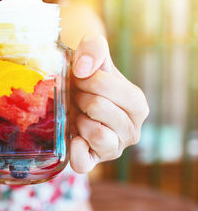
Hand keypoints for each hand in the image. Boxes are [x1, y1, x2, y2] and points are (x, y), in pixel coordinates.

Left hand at [69, 34, 148, 172]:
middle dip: (79, 97)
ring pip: (95, 133)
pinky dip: (74, 150)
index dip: (85, 79)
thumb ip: (94, 48)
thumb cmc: (86, 76)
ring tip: (78, 114)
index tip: (81, 79)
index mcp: (137, 104)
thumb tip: (83, 70)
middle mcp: (132, 130)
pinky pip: (83, 162)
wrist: (72, 95)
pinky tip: (73, 136)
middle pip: (97, 107)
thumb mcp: (93, 53)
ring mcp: (114, 149)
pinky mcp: (93, 161)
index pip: (106, 87)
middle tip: (78, 97)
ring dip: (78, 119)